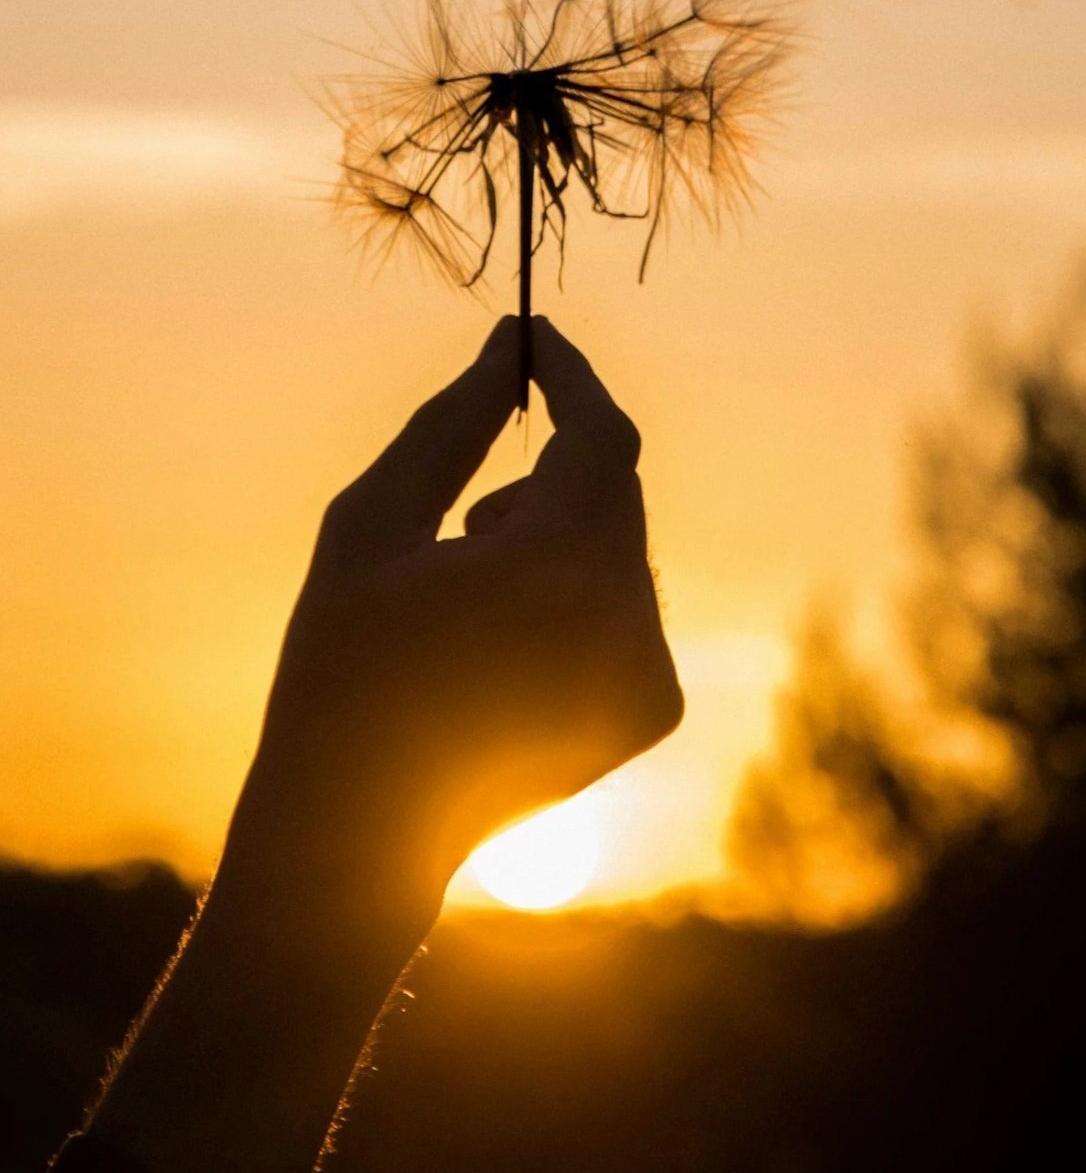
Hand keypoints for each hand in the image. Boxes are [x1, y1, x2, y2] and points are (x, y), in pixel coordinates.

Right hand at [226, 316, 682, 957]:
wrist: (361, 834)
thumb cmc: (341, 667)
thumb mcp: (371, 526)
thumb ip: (450, 424)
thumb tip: (511, 344)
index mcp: (555, 568)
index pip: (599, 433)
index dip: (570, 376)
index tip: (533, 339)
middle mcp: (626, 618)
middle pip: (615, 487)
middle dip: (550, 474)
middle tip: (461, 532)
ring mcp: (650, 669)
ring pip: (622, 542)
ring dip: (558, 536)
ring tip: (469, 604)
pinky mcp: (658, 706)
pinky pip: (630, 602)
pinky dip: (579, 595)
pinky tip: (505, 654)